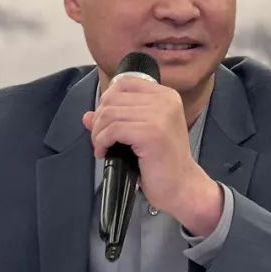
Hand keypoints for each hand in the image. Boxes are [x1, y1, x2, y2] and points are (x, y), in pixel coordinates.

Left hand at [81, 76, 223, 235]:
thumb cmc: (163, 164)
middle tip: (100, 140)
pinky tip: (104, 154)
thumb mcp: (139, 134)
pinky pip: (113, 130)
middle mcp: (165, 101)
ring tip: (102, 148)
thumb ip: (116, 120)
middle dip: (99, 120)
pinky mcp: (151, 133)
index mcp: (166, 96)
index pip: (125, 83)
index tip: (105, 123)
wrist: (182, 187)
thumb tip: (88, 116)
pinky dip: (102, 142)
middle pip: (113, 98)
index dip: (107, 101)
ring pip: (109, 114)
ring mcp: (160, 116)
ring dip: (98, 133)